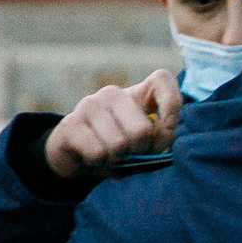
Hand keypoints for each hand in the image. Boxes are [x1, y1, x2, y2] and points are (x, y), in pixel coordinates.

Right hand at [46, 70, 182, 180]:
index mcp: (137, 95)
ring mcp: (89, 105)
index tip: (168, 131)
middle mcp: (113, 94)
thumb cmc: (120, 152)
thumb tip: (165, 143)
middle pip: (142, 129)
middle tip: (131, 154)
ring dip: (118, 159)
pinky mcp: (70, 124)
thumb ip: (160, 141)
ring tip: (111, 156)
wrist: (78, 160)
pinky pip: (98, 152)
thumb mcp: (144, 146)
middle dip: (141, 151)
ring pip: (119, 144)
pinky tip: (94, 158)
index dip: (172, 105)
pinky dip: (100, 163)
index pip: (162, 79)